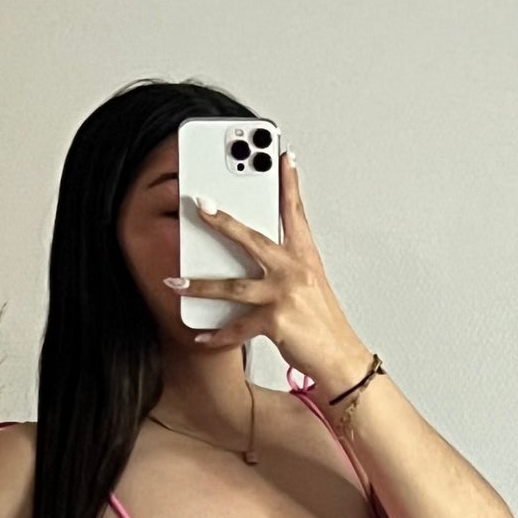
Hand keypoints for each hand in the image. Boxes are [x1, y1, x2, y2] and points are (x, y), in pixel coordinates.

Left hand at [172, 154, 367, 385]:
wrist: (341, 360)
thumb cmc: (325, 327)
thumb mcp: (312, 287)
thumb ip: (290, 267)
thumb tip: (264, 257)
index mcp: (305, 258)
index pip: (295, 214)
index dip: (289, 184)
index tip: (283, 157)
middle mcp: (295, 271)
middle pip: (253, 238)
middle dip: (223, 221)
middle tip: (201, 205)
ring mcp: (285, 295)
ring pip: (234, 285)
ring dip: (201, 286)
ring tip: (177, 284)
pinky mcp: (277, 322)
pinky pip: (238, 328)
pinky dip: (218, 335)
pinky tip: (202, 336)